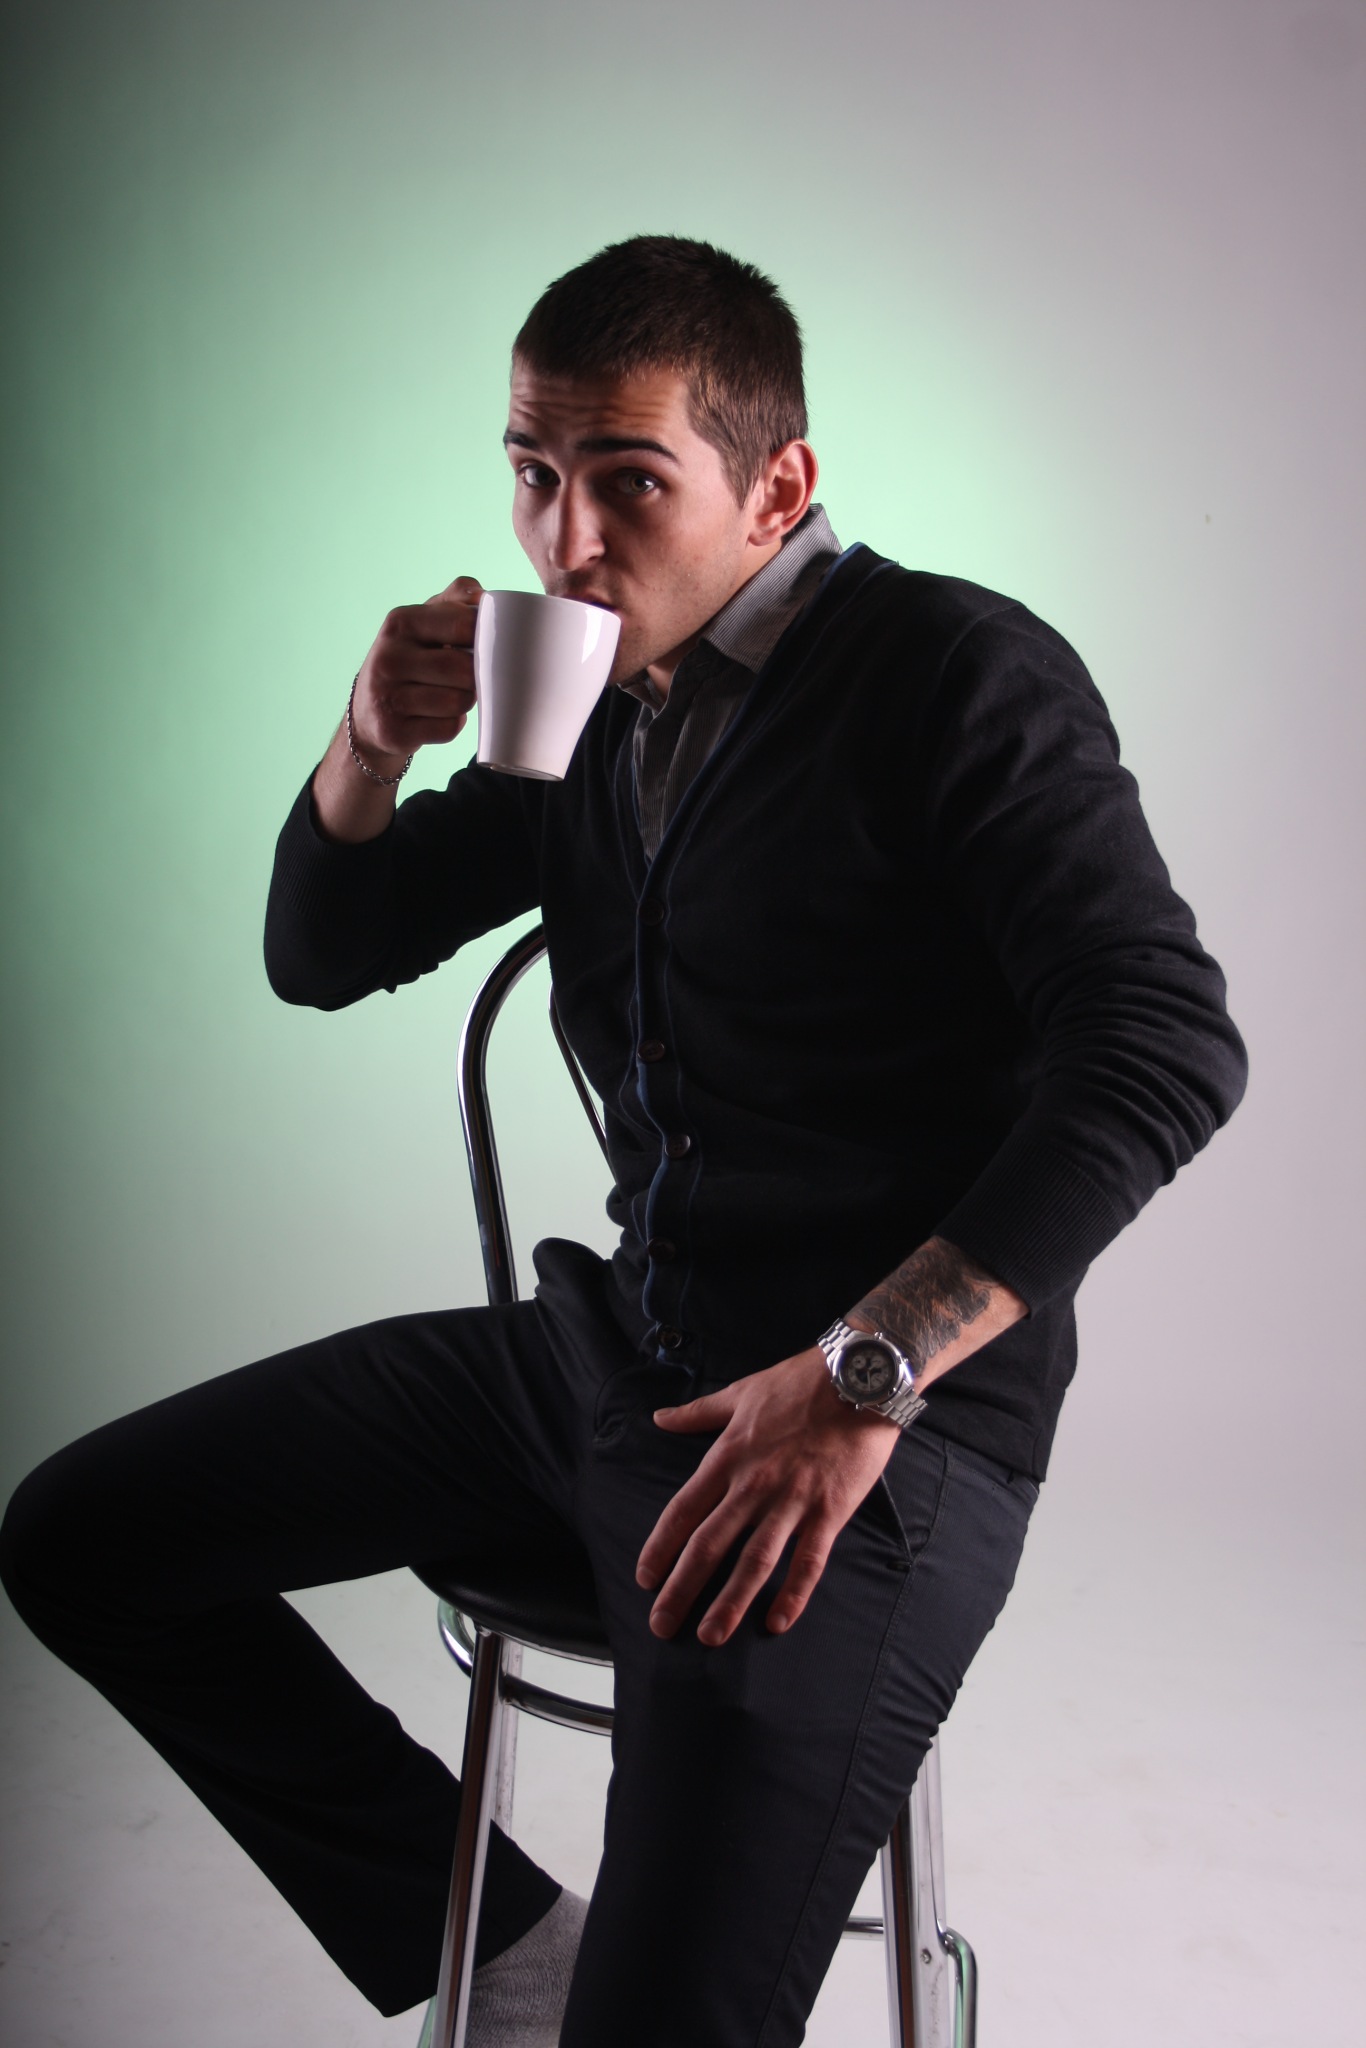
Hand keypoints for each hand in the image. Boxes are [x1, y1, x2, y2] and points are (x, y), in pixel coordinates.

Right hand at [349, 575, 482, 772]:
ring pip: (459, 701)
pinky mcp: (394, 731)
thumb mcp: (425, 622)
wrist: (369, 712)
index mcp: (401, 622)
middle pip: (464, 669)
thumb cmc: (411, 659)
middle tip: (467, 677)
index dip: (486, 637)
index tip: (486, 645)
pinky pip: (449, 729)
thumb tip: (482, 596)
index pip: (463, 623)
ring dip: (465, 701)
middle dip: (475, 676)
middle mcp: (388, 657)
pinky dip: (452, 725)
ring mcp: (387, 696)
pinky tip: (437, 717)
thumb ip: (456, 600)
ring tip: (451, 695)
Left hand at [635, 1348, 899, 1645]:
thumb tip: (660, 1419)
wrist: (858, 1378)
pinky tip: (778, 1622)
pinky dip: (793, 1593)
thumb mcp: (740, 1393)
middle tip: (661, 1625)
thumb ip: (698, 1413)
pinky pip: (808, 1561)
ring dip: (729, 1601)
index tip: (645, 1578)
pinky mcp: (829, 1511)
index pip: (683, 1511)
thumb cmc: (799, 1383)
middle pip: (709, 1545)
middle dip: (681, 1589)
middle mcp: (753, 1485)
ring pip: (754, 1561)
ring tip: (709, 1635)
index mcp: (727, 1457)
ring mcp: (792, 1501)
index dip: (660, 1548)